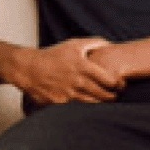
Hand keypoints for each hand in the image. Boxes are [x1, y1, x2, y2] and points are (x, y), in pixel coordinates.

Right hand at [9, 37, 125, 106]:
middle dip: (112, 96)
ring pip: (91, 102)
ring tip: (104, 100)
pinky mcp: (60, 102)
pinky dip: (82, 104)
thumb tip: (110, 44)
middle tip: (116, 96)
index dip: (118, 84)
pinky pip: (76, 106)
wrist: (29, 68)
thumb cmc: (53, 55)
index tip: (120, 85)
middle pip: (103, 94)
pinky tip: (86, 102)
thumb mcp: (73, 44)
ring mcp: (69, 93)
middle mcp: (77, 81)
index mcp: (83, 66)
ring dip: (99, 102)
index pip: (109, 79)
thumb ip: (94, 43)